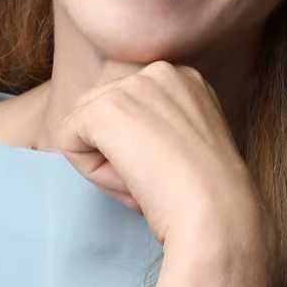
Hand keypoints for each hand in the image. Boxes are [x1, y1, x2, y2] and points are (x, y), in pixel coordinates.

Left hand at [49, 60, 265, 251]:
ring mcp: (132, 86)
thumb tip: (112, 136)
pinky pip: (67, 139)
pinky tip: (129, 181)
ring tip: (146, 180)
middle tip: (157, 180)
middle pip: (100, 109)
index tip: (173, 169)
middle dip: (117, 151)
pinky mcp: (105, 109)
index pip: (127, 104)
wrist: (219, 216)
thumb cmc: (208, 197)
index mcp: (184, 78)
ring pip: (83, 125)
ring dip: (104, 162)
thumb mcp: (185, 145)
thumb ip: (155, 127)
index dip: (139, 146)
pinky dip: (89, 171)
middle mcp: (159, 71)